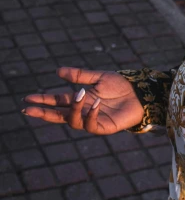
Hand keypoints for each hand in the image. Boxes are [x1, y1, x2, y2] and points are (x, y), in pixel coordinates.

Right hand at [23, 67, 144, 134]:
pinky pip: (92, 125)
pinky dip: (91, 114)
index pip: (57, 101)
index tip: (28, 98)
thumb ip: (80, 75)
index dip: (43, 100)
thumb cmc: (121, 86)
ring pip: (73, 121)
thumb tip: (58, 71)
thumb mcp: (99, 77)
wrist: (141, 93)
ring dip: (74, 108)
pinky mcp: (104, 128)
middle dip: (44, 113)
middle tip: (29, 110)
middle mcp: (83, 111)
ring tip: (80, 94)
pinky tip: (95, 102)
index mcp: (80, 99)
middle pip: (59, 115)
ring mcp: (93, 120)